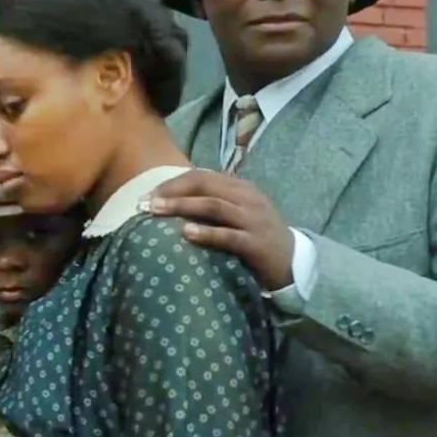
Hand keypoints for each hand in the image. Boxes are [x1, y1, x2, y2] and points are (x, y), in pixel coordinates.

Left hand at [147, 169, 294, 290]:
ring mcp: (253, 219)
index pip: (201, 176)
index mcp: (239, 187)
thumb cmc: (254, 235)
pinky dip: (206, 233)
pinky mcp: (256, 242)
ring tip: (156, 211)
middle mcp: (247, 198)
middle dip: (171, 192)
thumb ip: (211, 202)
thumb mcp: (236, 212)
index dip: (172, 183)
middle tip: (145, 202)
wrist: (291, 260)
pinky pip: (229, 235)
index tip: (146, 193)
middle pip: (204, 186)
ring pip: (214, 206)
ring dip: (182, 206)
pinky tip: (186, 233)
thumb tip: (169, 200)